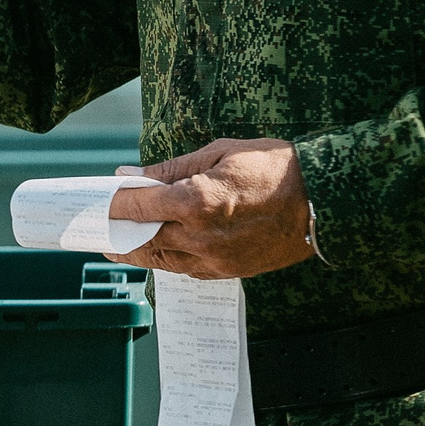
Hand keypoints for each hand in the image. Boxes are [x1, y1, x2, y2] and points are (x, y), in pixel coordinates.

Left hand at [105, 138, 315, 278]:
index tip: (100, 200)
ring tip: (122, 241)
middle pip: (142, 240)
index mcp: (196, 202)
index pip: (136, 207)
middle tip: (99, 228)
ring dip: (139, 251)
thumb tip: (132, 175)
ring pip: (162, 261)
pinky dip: (169, 259)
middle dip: (117, 234)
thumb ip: (171, 169)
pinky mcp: (229, 272)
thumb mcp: (219, 153)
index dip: (113, 203)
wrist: (325, 200)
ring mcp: (215, 259)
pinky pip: (187, 270)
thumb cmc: (275, 167)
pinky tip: (162, 248)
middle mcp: (200, 237)